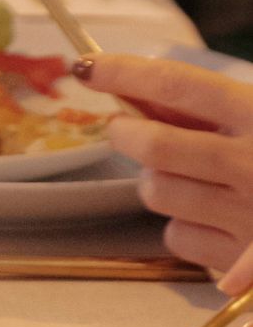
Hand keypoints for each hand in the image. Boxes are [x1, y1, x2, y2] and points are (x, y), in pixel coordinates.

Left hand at [82, 55, 252, 288]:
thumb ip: (219, 108)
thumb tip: (147, 95)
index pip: (177, 85)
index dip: (125, 72)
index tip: (90, 66)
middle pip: (153, 147)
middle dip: (127, 133)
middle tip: (126, 128)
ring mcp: (247, 216)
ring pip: (157, 193)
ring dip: (157, 181)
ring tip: (187, 176)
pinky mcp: (239, 259)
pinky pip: (176, 238)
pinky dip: (184, 227)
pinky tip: (211, 217)